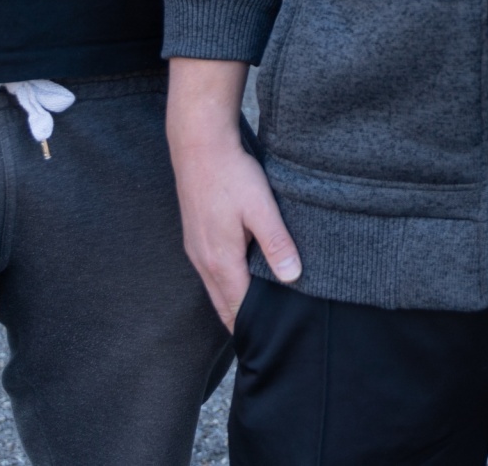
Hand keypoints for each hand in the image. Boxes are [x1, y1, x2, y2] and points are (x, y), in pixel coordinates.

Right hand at [167, 121, 300, 329]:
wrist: (198, 146)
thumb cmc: (232, 175)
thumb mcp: (262, 208)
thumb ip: (277, 244)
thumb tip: (292, 277)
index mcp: (221, 261)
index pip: (237, 308)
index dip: (253, 326)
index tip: (270, 341)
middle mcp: (203, 261)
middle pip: (223, 305)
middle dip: (242, 321)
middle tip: (265, 336)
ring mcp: (196, 250)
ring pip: (215, 289)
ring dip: (233, 302)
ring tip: (257, 313)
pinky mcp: (195, 237)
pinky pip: (210, 272)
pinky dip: (225, 283)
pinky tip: (241, 278)